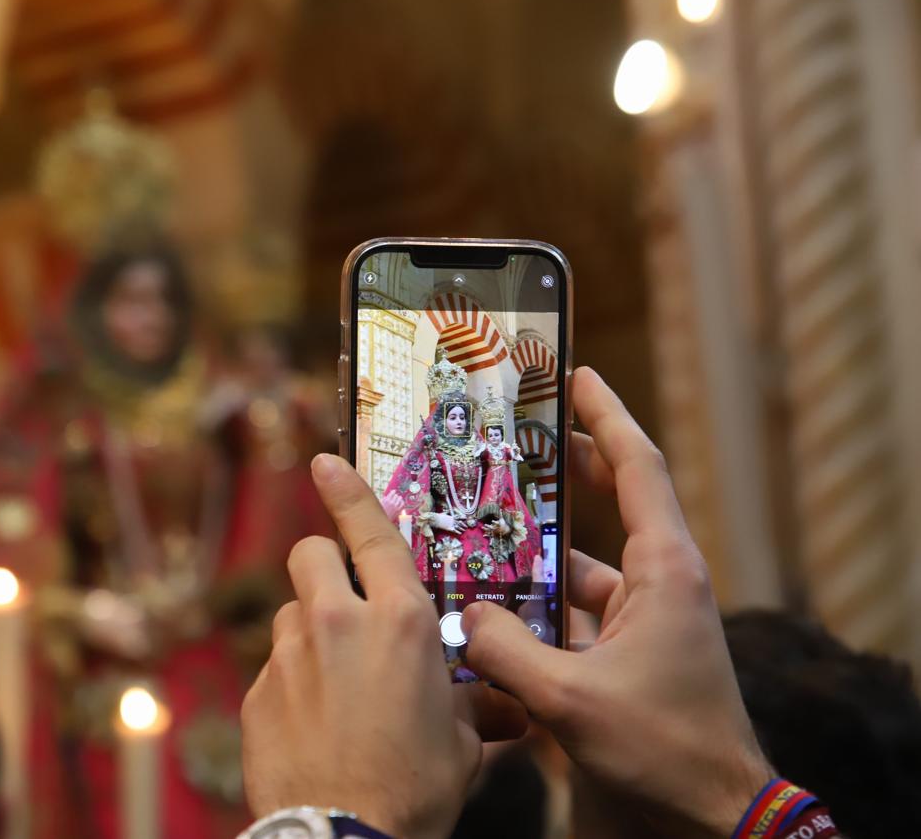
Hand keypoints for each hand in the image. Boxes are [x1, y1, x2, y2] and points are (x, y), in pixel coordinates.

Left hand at [242, 455, 525, 838]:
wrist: (345, 837)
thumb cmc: (415, 791)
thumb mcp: (462, 740)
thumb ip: (469, 700)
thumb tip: (498, 703)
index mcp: (400, 621)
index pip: (369, 532)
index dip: (346, 490)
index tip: (325, 463)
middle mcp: (338, 621)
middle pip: (311, 553)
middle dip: (325, 565)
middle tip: (343, 601)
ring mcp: (290, 654)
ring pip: (291, 612)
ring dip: (310, 631)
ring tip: (336, 681)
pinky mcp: (257, 691)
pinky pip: (273, 666)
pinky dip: (292, 681)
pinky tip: (313, 723)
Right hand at [379, 489, 404, 519]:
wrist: (382, 520)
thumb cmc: (380, 512)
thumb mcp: (380, 503)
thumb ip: (384, 499)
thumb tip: (387, 495)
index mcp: (386, 500)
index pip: (393, 492)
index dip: (393, 492)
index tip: (393, 491)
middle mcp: (392, 502)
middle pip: (396, 495)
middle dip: (395, 496)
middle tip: (394, 497)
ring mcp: (396, 506)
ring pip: (400, 498)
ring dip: (399, 498)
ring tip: (398, 499)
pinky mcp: (399, 510)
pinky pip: (403, 504)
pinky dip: (402, 502)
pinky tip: (400, 503)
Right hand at [460, 367, 772, 837]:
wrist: (708, 823)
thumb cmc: (665, 753)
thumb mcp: (573, 700)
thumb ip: (505, 651)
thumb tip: (462, 618)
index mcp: (664, 572)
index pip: (637, 470)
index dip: (607, 418)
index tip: (577, 377)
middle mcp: (653, 589)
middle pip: (602, 510)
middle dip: (555, 476)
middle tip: (503, 444)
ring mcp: (636, 629)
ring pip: (570, 575)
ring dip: (525, 561)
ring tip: (463, 535)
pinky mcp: (617, 666)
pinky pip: (562, 624)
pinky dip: (525, 617)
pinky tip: (476, 617)